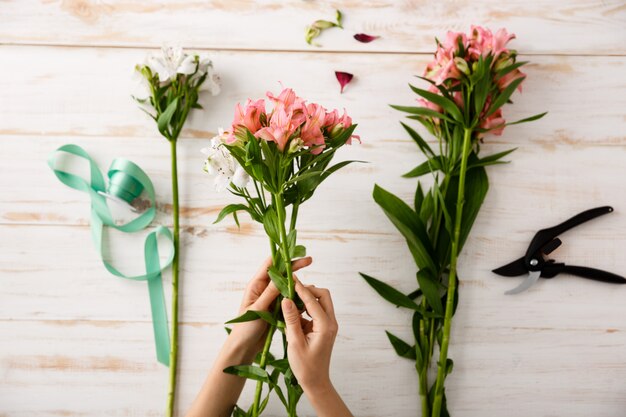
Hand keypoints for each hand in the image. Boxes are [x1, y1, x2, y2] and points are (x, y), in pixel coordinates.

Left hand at [229, 256, 312, 357]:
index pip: (270, 265)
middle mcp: (263, 290)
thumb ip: (270, 294)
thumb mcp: (257, 310)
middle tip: (309, 260)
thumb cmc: (244, 329)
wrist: (243, 348)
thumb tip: (283, 276)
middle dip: (295, 267)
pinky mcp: (276, 309)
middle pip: (280, 273)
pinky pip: (288, 299)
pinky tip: (305, 298)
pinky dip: (296, 297)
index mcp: (255, 286)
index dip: (283, 258)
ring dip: (297, 284)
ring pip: (286, 286)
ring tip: (309, 283)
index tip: (296, 254)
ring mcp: (270, 299)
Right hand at [281, 278, 337, 393]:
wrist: (315, 382)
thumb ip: (291, 319)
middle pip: (323, 296)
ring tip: (289, 300)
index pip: (313, 300)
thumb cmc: (305, 367)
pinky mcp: (322, 328)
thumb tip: (286, 300)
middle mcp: (330, 323)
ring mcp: (328, 325)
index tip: (290, 280)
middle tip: (291, 289)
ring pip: (320, 302)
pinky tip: (291, 313)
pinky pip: (315, 312)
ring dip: (306, 299)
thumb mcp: (295, 342)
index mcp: (325, 326)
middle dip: (308, 290)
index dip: (301, 289)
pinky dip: (305, 309)